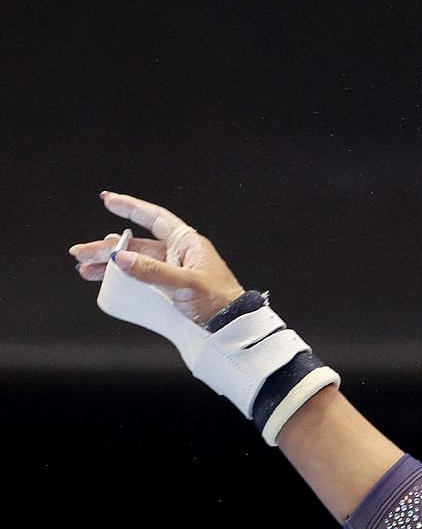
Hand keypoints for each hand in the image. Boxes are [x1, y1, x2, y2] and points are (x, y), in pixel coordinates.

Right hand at [69, 190, 246, 327]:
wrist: (233, 327)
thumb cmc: (220, 302)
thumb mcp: (186, 284)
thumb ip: (153, 271)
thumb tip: (121, 258)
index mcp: (187, 244)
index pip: (155, 218)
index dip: (131, 208)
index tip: (108, 200)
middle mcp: (178, 254)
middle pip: (136, 244)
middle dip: (107, 247)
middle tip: (81, 253)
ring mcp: (172, 272)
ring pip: (134, 262)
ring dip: (109, 265)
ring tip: (85, 270)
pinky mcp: (170, 290)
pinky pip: (141, 280)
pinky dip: (123, 280)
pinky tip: (107, 282)